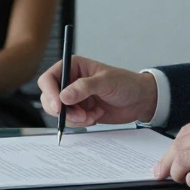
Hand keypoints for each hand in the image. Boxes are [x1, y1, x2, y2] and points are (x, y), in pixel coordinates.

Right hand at [37, 55, 157, 126]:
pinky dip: (81, 122)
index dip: (50, 92)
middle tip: (80, 115)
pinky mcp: (80, 111)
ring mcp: (74, 98)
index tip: (59, 106)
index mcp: (73, 67)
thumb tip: (64, 96)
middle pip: (49, 97)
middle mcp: (70, 82)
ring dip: (74, 118)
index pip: (49, 78)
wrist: (140, 101)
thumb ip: (84, 87)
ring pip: (59, 112)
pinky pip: (71, 120)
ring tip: (91, 116)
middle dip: (63, 110)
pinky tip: (96, 117)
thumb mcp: (106, 81)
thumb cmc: (126, 83)